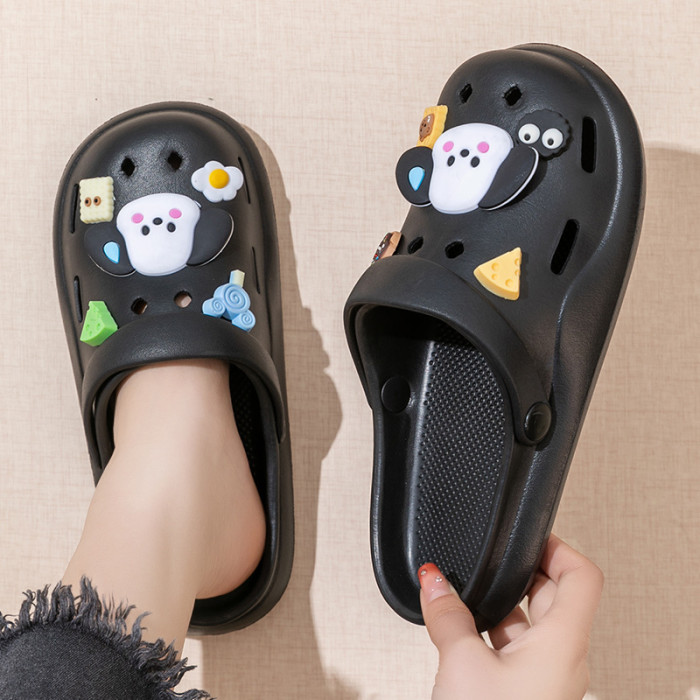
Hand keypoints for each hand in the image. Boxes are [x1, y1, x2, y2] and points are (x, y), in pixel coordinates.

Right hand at [419, 535, 602, 699]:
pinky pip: (517, 651)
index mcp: (562, 642)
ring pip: (532, 625)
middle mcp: (563, 659)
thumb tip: (433, 580)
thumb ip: (448, 614)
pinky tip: (464, 633)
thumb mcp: (461, 662)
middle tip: (488, 563)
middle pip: (554, 595)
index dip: (557, 546)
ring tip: (467, 597)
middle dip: (519, 574)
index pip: (582, 575)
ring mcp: (546, 680)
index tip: (527, 535)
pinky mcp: (527, 696)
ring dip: (502, 606)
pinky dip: (494, 633)